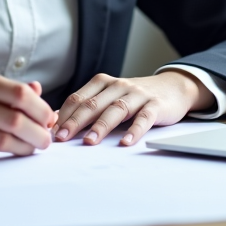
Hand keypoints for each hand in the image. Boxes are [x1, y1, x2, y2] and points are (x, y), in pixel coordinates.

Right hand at [0, 69, 55, 160]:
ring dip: (24, 148)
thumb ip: (2, 88)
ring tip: (31, 148)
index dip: (41, 109)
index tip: (48, 118)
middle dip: (38, 133)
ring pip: (2, 141)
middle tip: (45, 139)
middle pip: (15, 121)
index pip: (19, 94)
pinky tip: (1, 151)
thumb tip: (37, 91)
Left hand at [54, 70, 214, 146]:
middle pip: (93, 103)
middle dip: (76, 121)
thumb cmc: (135, 97)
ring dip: (101, 126)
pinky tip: (126, 142)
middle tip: (63, 138)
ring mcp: (138, 94)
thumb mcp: (110, 97)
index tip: (51, 132)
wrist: (173, 87)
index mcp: (103, 83)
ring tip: (90, 142)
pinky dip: (134, 130)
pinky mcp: (156, 105)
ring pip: (116, 109)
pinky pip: (144, 117)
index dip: (64, 115)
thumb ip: (88, 106)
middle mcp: (118, 85)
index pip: (78, 98)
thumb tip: (58, 122)